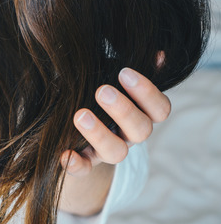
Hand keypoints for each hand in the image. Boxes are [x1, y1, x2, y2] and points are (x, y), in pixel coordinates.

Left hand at [59, 65, 169, 215]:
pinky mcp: (85, 161)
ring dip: (100, 134)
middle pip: (141, 130)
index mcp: (142, 112)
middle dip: (123, 110)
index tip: (124, 72)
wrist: (70, 114)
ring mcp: (107, 150)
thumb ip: (133, 64)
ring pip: (116, 152)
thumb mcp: (111, 73)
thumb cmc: (96, 88)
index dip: (147, 93)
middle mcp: (129, 134)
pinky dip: (76, 165)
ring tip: (80, 114)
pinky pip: (84, 170)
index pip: (160, 109)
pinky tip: (64, 154)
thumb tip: (159, 54)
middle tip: (102, 90)